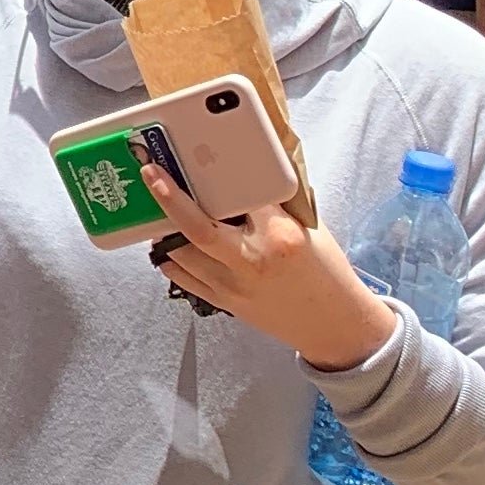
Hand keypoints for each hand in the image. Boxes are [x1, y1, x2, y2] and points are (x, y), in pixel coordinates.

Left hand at [141, 169, 396, 369]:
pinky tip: (167, 245)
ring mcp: (234, 284)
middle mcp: (252, 258)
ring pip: (181, 254)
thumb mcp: (309, 229)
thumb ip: (276, 205)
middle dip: (169, 198)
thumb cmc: (325, 272)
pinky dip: (170, 260)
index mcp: (280, 235)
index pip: (242, 196)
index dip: (219, 176)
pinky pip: (183, 278)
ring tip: (157, 211)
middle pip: (197, 227)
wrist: (334, 325)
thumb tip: (247, 175)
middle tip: (150, 174)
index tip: (195, 159)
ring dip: (164, 232)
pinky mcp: (224, 303)